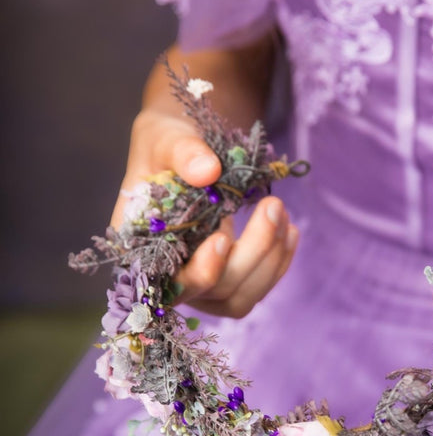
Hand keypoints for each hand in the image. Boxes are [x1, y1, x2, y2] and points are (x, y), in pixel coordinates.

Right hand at [112, 108, 297, 318]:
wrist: (182, 151)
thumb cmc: (164, 145)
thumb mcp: (165, 137)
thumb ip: (182, 152)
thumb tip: (208, 171)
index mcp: (138, 247)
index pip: (167, 280)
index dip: (200, 270)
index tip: (223, 238)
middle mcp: (166, 276)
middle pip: (213, 290)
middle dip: (250, 253)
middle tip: (273, 205)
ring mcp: (198, 283)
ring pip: (239, 298)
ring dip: (269, 262)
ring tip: (283, 214)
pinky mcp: (225, 280)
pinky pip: (255, 288)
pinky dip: (278, 263)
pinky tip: (290, 231)